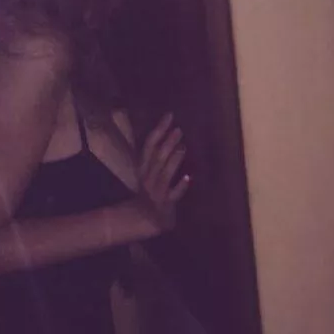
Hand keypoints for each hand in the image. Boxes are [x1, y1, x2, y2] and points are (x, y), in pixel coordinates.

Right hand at [136, 114, 190, 233]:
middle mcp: (148, 176)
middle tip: (179, 130)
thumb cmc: (151, 189)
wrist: (145, 217)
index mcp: (143, 166)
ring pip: (164, 174)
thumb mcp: (149, 170)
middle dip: (167, 143)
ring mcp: (156, 191)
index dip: (159, 129)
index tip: (170, 115)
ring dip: (173, 160)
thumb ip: (157, 153)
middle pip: (157, 157)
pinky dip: (180, 186)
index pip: (149, 144)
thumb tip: (171, 131)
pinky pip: (173, 195)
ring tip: (183, 147)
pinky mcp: (165, 204)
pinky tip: (189, 178)